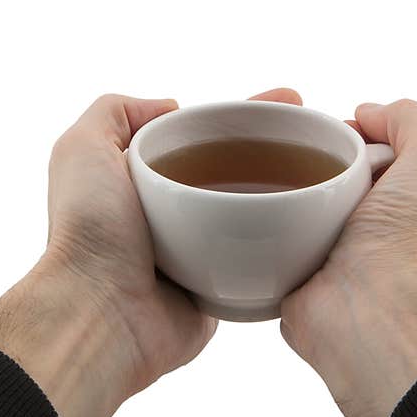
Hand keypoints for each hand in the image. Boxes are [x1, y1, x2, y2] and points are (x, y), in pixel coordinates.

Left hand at [0, 88, 302, 416]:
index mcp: (144, 179)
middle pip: (239, 166)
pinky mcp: (226, 285)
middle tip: (326, 130)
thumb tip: (169, 106)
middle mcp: (174, 212)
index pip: (204, 134)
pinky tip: (324, 217)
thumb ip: (113, 111)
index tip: (287, 102)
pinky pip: (265, 256)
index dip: (243, 114)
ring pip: (257, 209)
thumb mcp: (81, 148)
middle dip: (282, 145)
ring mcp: (203, 249)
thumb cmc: (90, 232)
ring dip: (293, 189)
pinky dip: (292, 238)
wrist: (104, 315)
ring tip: (334, 169)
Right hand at [280, 99, 416, 416]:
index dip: (392, 150)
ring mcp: (367, 282)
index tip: (357, 135)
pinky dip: (283, 234)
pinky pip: (297, 252)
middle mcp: (416, 264)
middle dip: (348, 176)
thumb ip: (413, 121)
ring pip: (335, 225)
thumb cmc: (411, 244)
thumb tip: (370, 115)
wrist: (363, 310)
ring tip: (291, 180)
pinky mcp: (318, 294)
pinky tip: (272, 213)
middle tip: (320, 159)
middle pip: (375, 200)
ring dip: (313, 204)